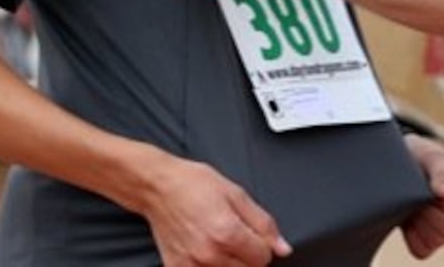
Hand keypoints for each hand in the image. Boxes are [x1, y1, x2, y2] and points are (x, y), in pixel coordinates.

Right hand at [142, 155, 291, 265]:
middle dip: (249, 255)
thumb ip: (263, 223)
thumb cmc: (195, 184)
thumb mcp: (236, 194)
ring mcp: (192, 266)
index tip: (254, 234)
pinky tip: (207, 252)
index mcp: (227, 233)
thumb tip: (283, 248)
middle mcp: (209, 255)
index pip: (263, 258)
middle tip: (237, 235)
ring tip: (221, 242)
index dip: (263, 244)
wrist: (160, 188)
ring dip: (231, 263)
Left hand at [402, 134, 443, 257]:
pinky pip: (421, 247)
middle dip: (432, 208)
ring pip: (436, 238)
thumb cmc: (424, 156)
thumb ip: (442, 173)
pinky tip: (409, 212)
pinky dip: (410, 231)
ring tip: (415, 198)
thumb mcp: (433, 156)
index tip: (440, 194)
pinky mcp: (429, 242)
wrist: (401, 165)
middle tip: (420, 188)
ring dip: (420, 217)